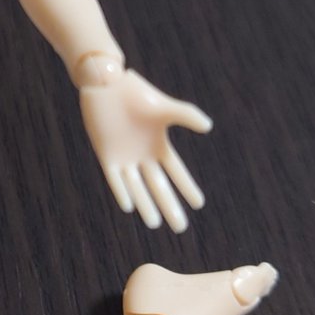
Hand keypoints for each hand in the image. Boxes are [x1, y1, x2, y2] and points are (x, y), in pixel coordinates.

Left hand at [80, 70, 211, 232]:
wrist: (107, 85)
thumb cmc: (136, 93)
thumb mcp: (164, 107)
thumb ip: (186, 115)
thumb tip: (208, 127)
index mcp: (158, 145)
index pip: (176, 172)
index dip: (187, 187)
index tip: (199, 204)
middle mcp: (142, 156)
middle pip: (158, 186)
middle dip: (170, 206)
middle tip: (180, 228)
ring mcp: (124, 157)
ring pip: (137, 187)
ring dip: (146, 204)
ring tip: (155, 224)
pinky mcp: (106, 155)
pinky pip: (115, 178)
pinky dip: (122, 191)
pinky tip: (130, 206)